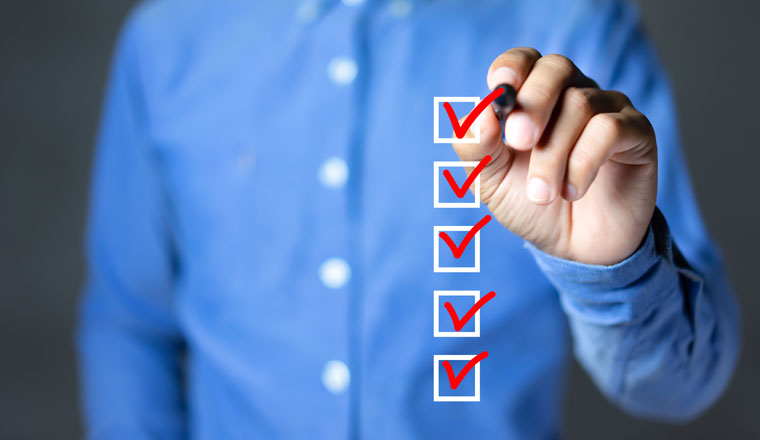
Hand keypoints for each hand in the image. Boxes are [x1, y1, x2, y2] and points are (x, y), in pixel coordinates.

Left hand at [452, 48, 656, 264]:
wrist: (574, 248)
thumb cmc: (531, 204)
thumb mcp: (489, 180)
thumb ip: (475, 147)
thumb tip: (478, 116)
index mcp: (534, 96)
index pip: (525, 60)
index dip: (512, 67)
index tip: (499, 89)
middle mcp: (573, 93)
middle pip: (556, 68)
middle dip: (533, 102)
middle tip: (519, 142)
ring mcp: (608, 109)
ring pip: (580, 104)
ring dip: (552, 154)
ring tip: (541, 194)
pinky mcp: (637, 133)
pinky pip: (610, 129)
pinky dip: (583, 162)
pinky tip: (571, 191)